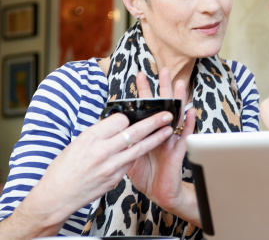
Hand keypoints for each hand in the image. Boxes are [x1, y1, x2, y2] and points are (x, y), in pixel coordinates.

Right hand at [27, 105, 172, 229]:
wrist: (57, 196)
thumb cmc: (64, 168)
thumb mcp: (78, 142)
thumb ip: (99, 133)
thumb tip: (118, 122)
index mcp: (90, 138)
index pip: (119, 120)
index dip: (128, 116)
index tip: (132, 116)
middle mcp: (102, 151)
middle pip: (134, 132)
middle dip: (154, 122)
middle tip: (167, 115)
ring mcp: (110, 167)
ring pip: (139, 149)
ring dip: (156, 139)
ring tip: (168, 130)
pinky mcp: (115, 179)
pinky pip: (131, 163)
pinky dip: (139, 154)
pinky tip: (149, 148)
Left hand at [127, 68, 198, 221]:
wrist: (159, 193)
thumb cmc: (146, 175)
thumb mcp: (130, 156)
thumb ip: (125, 142)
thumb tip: (112, 130)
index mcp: (150, 132)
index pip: (147, 107)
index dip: (144, 92)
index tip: (139, 76)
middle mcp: (162, 133)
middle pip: (164, 105)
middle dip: (163, 88)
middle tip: (164, 70)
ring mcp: (172, 141)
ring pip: (177, 116)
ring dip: (178, 100)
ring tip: (180, 84)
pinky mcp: (178, 152)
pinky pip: (185, 135)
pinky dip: (189, 124)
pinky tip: (191, 112)